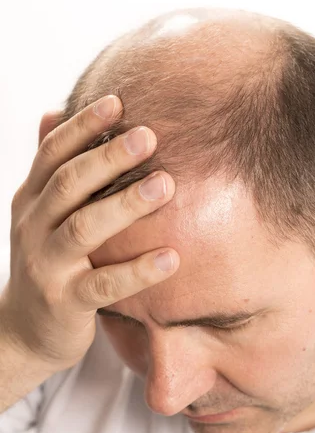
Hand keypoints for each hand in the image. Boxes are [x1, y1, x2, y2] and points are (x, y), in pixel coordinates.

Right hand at [0, 95, 178, 369]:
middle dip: (108, 157)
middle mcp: (33, 228)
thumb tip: (54, 110)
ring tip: (166, 184)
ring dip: (126, 204)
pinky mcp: (66, 303)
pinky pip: (104, 285)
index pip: (51, 155)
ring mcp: (47, 267)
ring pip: (84, 228)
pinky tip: (172, 257)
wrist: (23, 332)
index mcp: (30, 201)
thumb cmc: (47, 263)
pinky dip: (138, 270)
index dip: (82, 127)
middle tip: (149, 136)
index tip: (118, 101)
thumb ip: (51, 170)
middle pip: (68, 184)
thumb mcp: (40, 216)